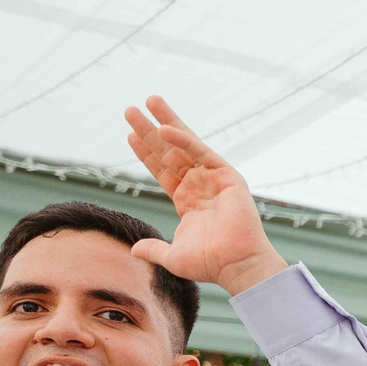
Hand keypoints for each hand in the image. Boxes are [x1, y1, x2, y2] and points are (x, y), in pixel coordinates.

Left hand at [121, 96, 287, 293]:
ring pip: (184, 145)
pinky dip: (184, 139)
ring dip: (165, 122)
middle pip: (169, 151)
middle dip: (149, 130)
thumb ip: (153, 249)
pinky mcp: (228, 176)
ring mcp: (213, 179)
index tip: (129, 135)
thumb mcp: (172, 256)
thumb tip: (134, 250)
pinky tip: (165, 128)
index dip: (146, 153)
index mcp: (188, 201)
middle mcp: (199, 185)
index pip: (162, 170)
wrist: (236, 264)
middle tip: (131, 110)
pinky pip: (202, 152)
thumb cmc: (210, 263)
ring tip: (148, 101)